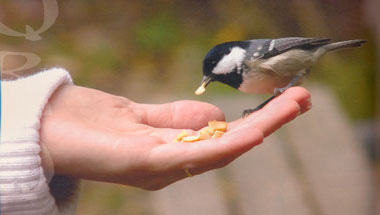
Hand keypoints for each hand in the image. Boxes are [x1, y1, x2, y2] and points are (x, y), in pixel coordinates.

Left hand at [40, 85, 310, 189]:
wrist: (47, 131)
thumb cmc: (93, 123)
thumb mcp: (142, 116)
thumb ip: (177, 119)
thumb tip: (215, 117)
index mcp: (173, 152)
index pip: (223, 138)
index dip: (256, 122)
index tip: (284, 103)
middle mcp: (174, 165)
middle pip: (230, 144)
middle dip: (269, 123)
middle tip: (303, 101)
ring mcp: (163, 167)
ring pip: (221, 149)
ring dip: (261, 127)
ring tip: (294, 105)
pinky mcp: (148, 164)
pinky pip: (194, 155)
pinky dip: (228, 144)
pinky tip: (254, 133)